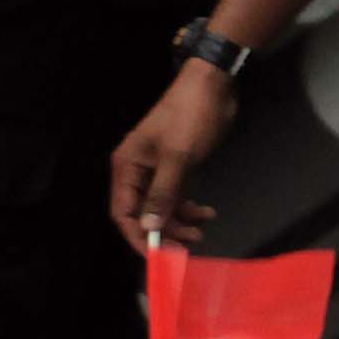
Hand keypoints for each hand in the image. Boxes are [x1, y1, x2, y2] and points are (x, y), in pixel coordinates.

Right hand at [112, 54, 235, 246]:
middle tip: (187, 245)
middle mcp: (138, 172)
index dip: (137, 236)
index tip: (156, 254)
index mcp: (127, 167)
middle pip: (143, 213)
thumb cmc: (191, 116)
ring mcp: (158, 169)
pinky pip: (178, 195)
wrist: (214, 83)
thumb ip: (163, 193)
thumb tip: (149, 227)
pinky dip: (190, 206)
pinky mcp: (178, 166)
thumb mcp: (178, 156)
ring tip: (201, 230)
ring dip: (180, 221)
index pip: (123, 212)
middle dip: (163, 231)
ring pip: (162, 207)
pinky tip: (207, 212)